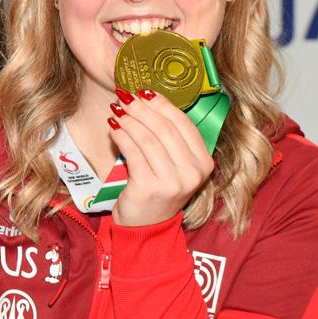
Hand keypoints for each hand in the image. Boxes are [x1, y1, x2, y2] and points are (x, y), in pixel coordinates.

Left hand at [108, 89, 213, 226]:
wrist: (146, 228)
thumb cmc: (158, 189)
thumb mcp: (174, 164)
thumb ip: (169, 138)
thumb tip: (146, 99)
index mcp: (204, 162)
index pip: (183, 124)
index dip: (162, 104)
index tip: (143, 90)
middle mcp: (193, 172)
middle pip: (164, 129)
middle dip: (141, 108)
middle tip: (124, 96)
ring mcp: (173, 182)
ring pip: (148, 139)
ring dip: (129, 120)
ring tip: (116, 110)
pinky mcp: (150, 188)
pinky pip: (133, 153)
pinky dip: (121, 137)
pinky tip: (113, 128)